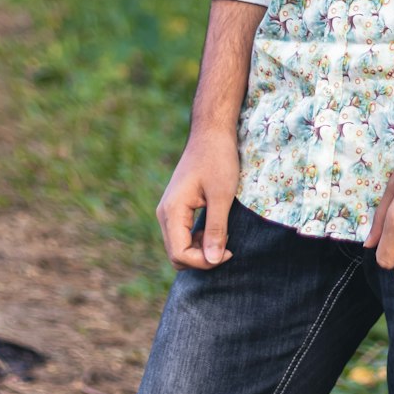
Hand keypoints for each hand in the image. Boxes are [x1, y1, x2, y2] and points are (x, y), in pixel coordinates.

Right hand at [156, 129, 238, 271]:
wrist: (211, 132)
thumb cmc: (218, 159)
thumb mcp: (221, 195)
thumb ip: (216, 229)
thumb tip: (213, 261)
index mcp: (172, 211)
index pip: (180, 254)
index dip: (204, 261)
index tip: (229, 252)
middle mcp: (164, 213)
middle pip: (176, 254)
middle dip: (201, 258)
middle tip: (227, 246)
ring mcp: (169, 210)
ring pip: (179, 246)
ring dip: (200, 249)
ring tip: (223, 235)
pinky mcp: (177, 206)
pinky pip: (182, 234)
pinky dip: (198, 238)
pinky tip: (216, 228)